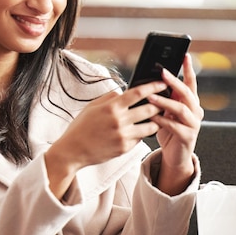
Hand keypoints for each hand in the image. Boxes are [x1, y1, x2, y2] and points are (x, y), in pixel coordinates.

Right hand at [45, 80, 168, 197]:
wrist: (72, 151)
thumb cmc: (80, 128)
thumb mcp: (91, 107)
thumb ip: (109, 98)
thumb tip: (123, 92)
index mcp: (111, 107)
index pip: (138, 93)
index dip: (153, 86)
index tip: (162, 83)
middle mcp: (119, 121)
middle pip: (150, 109)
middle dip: (159, 105)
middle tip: (163, 102)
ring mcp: (123, 136)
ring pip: (150, 126)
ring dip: (155, 121)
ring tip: (155, 118)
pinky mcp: (124, 148)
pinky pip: (140, 138)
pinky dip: (141, 134)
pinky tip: (138, 131)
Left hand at [146, 54, 203, 194]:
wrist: (174, 155)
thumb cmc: (168, 130)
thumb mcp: (166, 111)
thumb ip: (164, 98)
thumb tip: (151, 81)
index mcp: (190, 102)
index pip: (191, 83)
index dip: (188, 69)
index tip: (184, 55)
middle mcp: (196, 111)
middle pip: (187, 93)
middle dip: (175, 82)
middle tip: (163, 73)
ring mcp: (194, 124)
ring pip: (181, 109)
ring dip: (165, 101)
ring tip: (150, 97)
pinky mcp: (188, 137)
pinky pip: (175, 126)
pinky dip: (162, 121)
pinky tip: (152, 118)